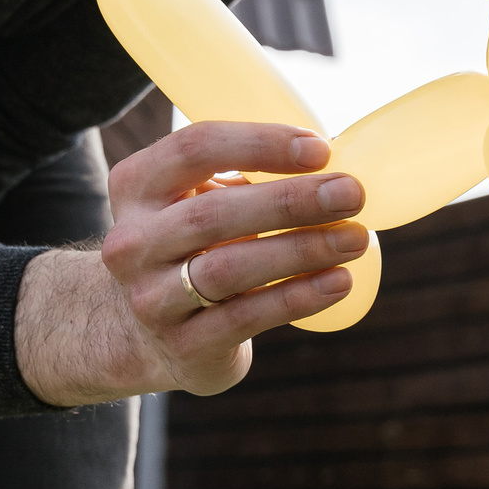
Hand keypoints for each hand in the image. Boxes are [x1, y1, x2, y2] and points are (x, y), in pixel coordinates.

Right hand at [14, 123, 367, 407]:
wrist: (141, 335)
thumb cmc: (189, 249)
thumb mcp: (190, 202)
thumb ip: (240, 178)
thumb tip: (331, 169)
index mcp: (137, 187)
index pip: (194, 149)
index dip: (260, 143)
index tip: (320, 149)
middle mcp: (133, 242)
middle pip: (214, 212)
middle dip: (290, 201)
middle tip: (351, 193)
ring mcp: (152, 298)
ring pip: (229, 268)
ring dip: (301, 250)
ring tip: (356, 239)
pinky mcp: (185, 345)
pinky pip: (247, 317)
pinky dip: (298, 296)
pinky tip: (340, 282)